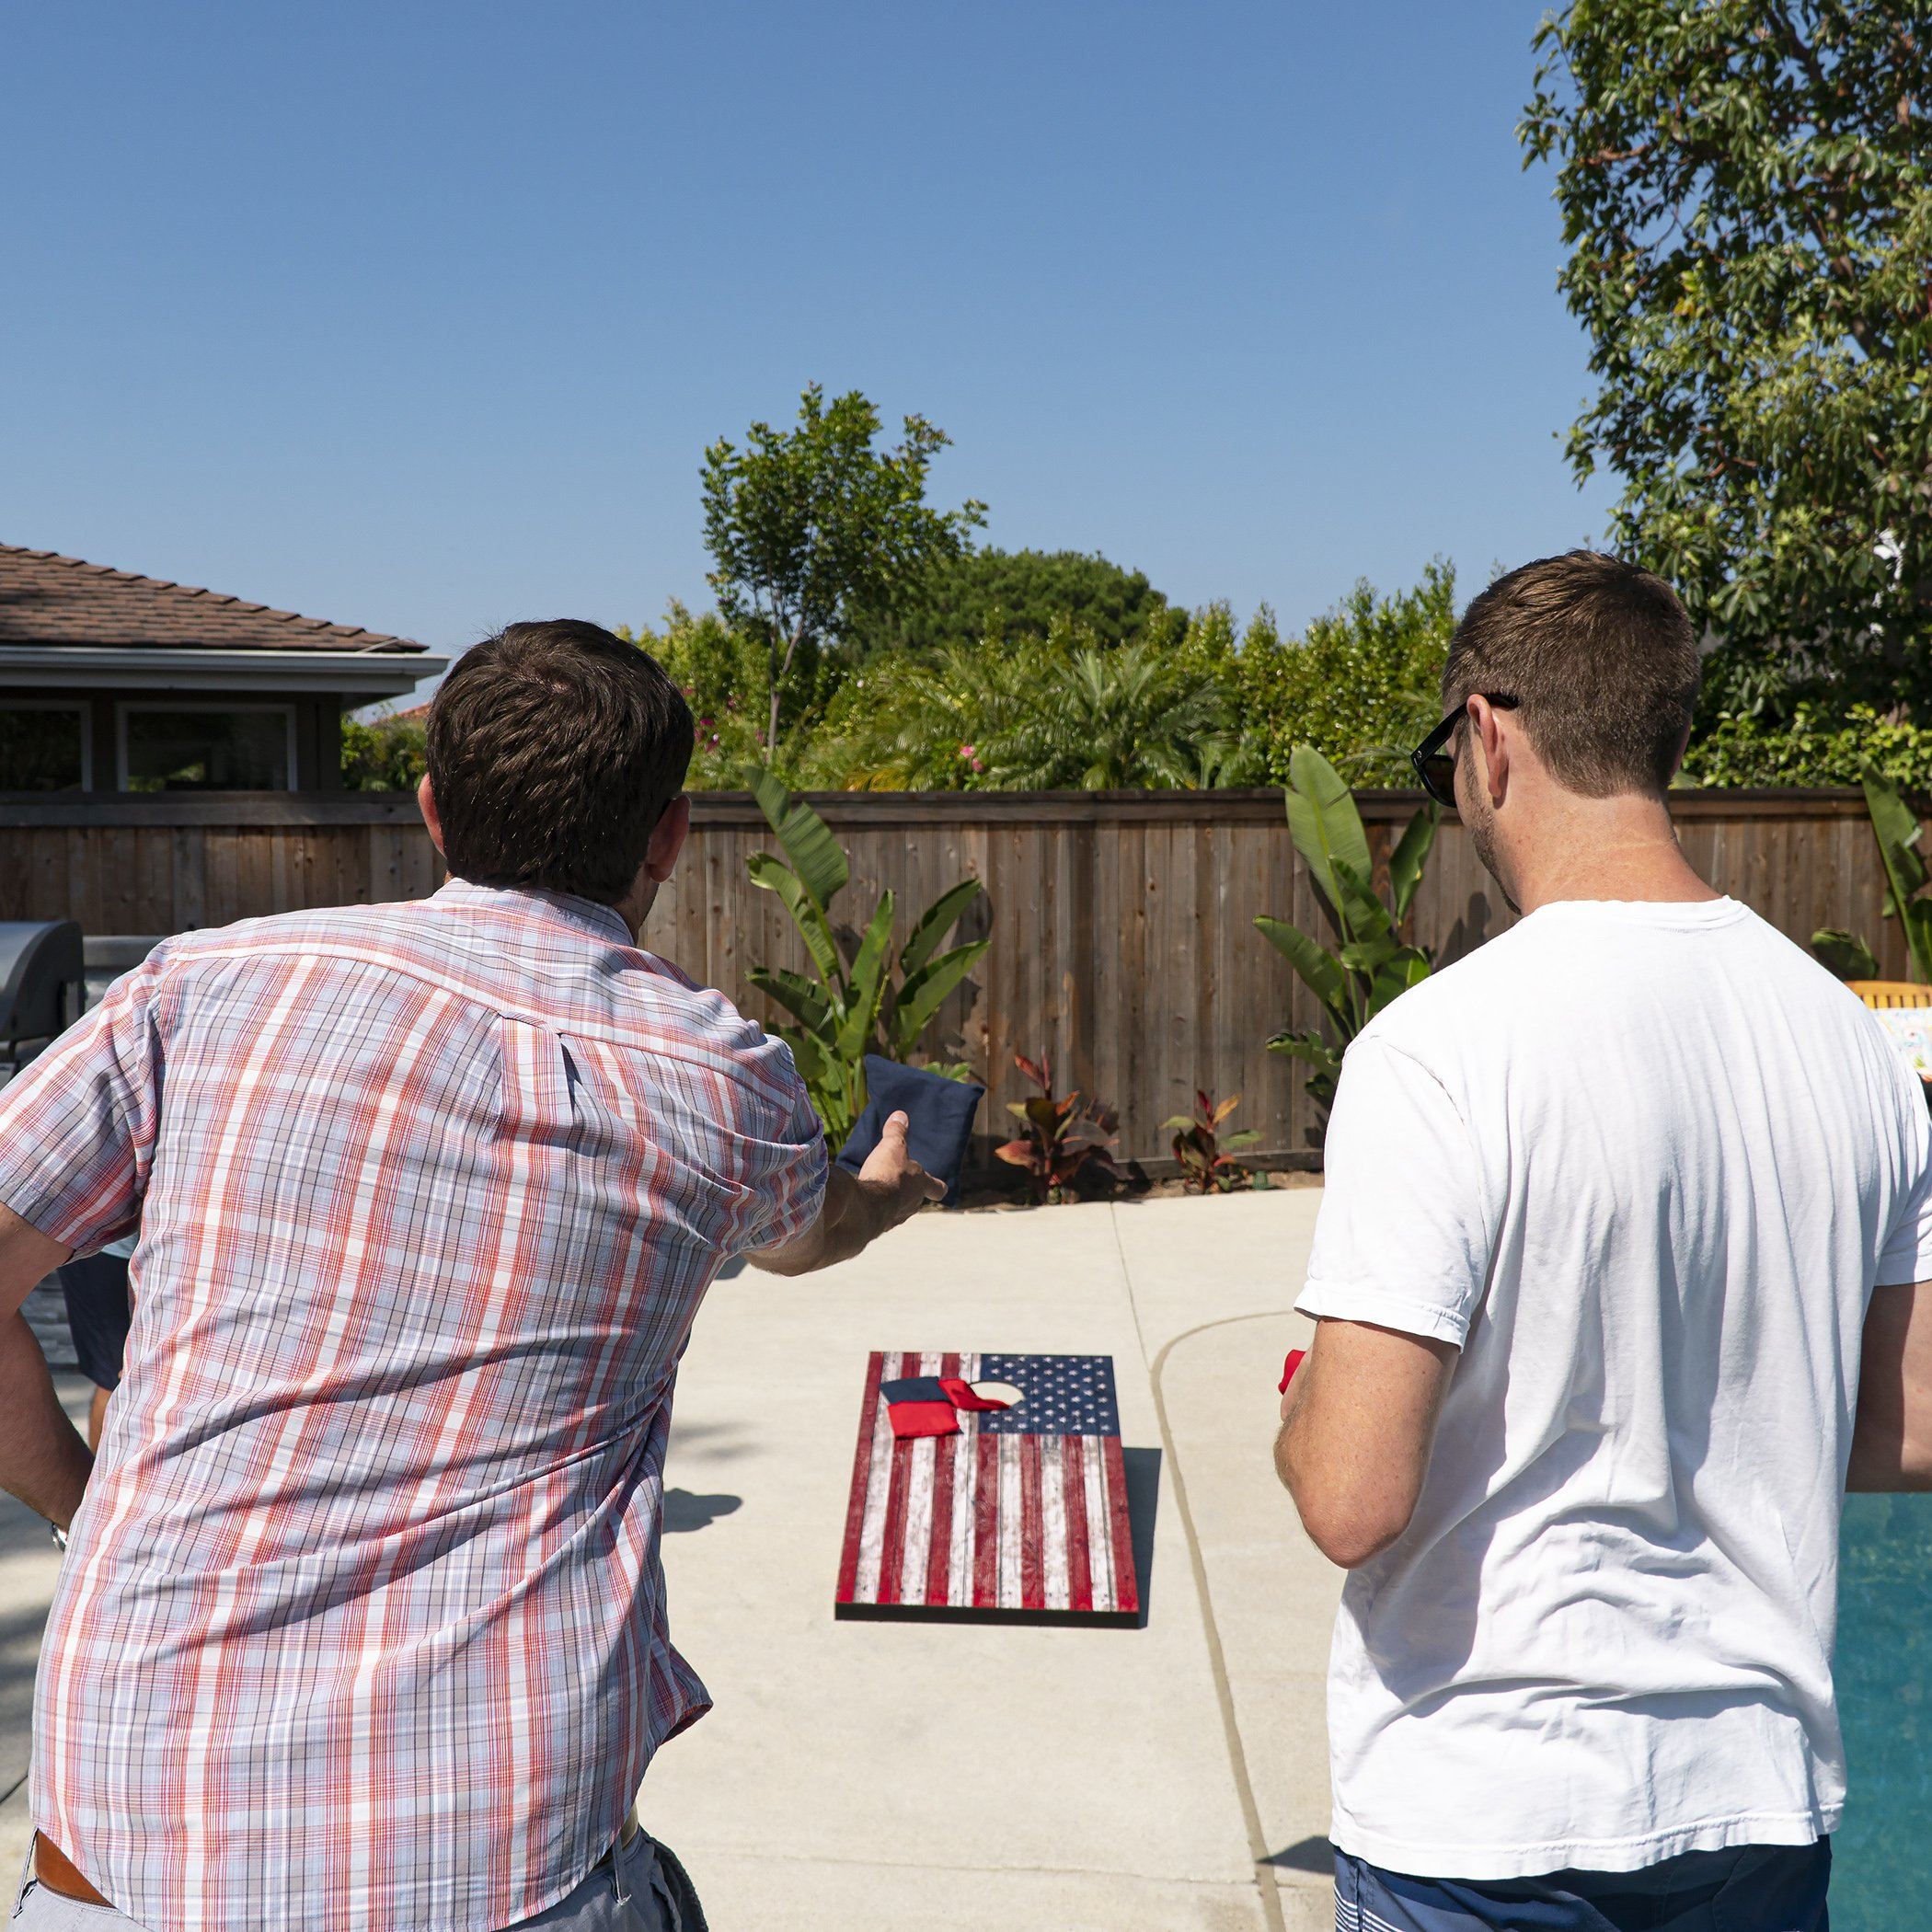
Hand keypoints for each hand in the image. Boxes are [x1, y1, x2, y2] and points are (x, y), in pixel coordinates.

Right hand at [857, 1111, 945, 1231]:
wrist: (868, 1207)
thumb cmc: (887, 1174)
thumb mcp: (892, 1147)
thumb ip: (897, 1132)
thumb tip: (901, 1115)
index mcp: (921, 1184)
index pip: (937, 1187)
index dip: (938, 1186)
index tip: (941, 1187)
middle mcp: (913, 1204)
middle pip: (916, 1199)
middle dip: (908, 1190)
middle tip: (898, 1181)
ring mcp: (897, 1217)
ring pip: (898, 1209)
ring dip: (891, 1201)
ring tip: (879, 1191)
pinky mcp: (879, 1226)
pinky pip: (880, 1217)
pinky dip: (876, 1210)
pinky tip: (866, 1203)